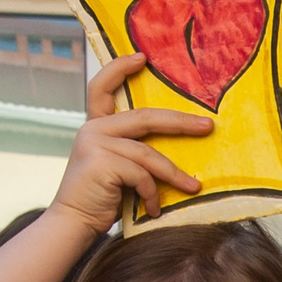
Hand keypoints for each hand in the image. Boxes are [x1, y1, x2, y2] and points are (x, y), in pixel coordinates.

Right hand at [47, 53, 213, 229]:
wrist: (73, 224)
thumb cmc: (101, 199)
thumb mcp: (117, 168)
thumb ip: (133, 151)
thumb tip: (176, 146)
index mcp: (95, 126)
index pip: (101, 87)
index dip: (120, 69)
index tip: (143, 57)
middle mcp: (93, 129)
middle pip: (144, 117)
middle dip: (180, 122)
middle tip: (208, 125)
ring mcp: (95, 144)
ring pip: (148, 154)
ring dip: (174, 174)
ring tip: (193, 187)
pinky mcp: (101, 163)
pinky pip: (142, 175)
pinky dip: (152, 194)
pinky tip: (154, 209)